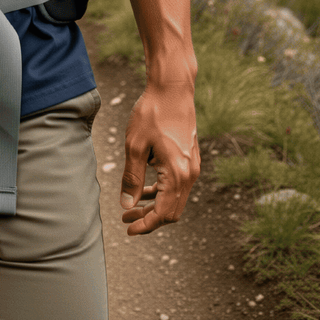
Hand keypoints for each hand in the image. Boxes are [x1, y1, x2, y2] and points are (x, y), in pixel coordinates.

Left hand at [119, 82, 199, 235]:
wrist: (172, 89)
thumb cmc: (152, 113)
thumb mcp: (134, 146)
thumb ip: (132, 178)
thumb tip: (127, 205)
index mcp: (177, 174)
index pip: (163, 214)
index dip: (146, 225)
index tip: (128, 229)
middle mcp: (190, 174)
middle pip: (172, 211)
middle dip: (149, 218)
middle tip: (126, 218)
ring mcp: (193, 166)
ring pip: (175, 199)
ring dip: (155, 205)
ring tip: (132, 206)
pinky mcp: (190, 159)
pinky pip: (178, 185)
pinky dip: (162, 192)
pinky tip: (145, 188)